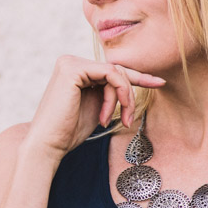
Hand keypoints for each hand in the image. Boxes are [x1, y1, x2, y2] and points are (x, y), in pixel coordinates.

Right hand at [24, 55, 165, 160]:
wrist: (48, 145)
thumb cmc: (69, 131)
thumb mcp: (97, 106)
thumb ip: (108, 91)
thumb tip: (130, 82)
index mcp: (75, 70)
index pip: (112, 70)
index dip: (137, 76)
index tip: (159, 82)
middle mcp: (70, 62)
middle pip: (116, 69)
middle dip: (128, 95)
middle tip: (126, 120)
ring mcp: (70, 63)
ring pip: (115, 71)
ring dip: (123, 97)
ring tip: (118, 119)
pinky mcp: (72, 69)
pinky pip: (110, 74)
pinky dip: (117, 94)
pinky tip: (107, 115)